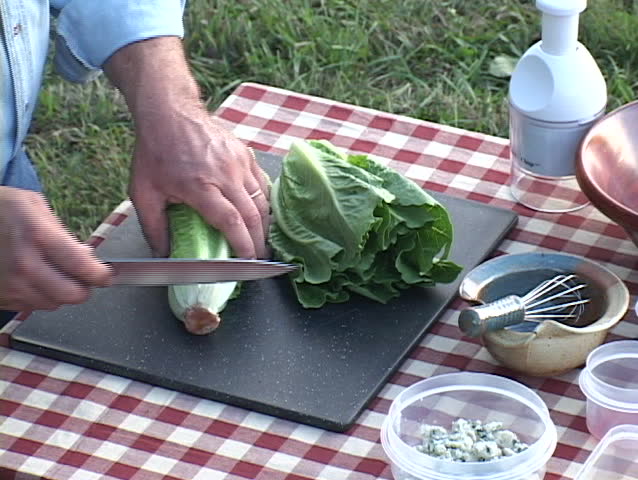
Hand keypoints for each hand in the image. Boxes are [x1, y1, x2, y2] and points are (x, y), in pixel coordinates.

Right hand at [0, 187, 112, 311]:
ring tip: (53, 275)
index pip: (82, 267)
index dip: (100, 276)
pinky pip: (30, 306)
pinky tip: (32, 279)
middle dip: (83, 288)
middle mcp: (24, 264)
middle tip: (83, 279)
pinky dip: (38, 297)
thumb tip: (85, 255)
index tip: (106, 276)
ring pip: (52, 304)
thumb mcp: (33, 204)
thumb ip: (63, 231)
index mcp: (38, 236)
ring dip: (60, 294)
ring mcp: (9, 284)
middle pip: (71, 294)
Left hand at [103, 37, 269, 258]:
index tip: (247, 262)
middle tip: (258, 260)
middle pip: (253, 215)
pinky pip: (263, 184)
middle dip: (259, 242)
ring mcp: (239, 163)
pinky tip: (260, 216)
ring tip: (261, 241)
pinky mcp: (246, 155)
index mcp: (200, 187)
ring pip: (262, 201)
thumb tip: (164, 256)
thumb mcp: (143, 192)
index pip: (231, 222)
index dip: (243, 245)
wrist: (170, 113)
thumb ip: (154, 227)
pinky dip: (265, 203)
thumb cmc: (155, 152)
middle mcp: (225, 174)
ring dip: (265, 225)